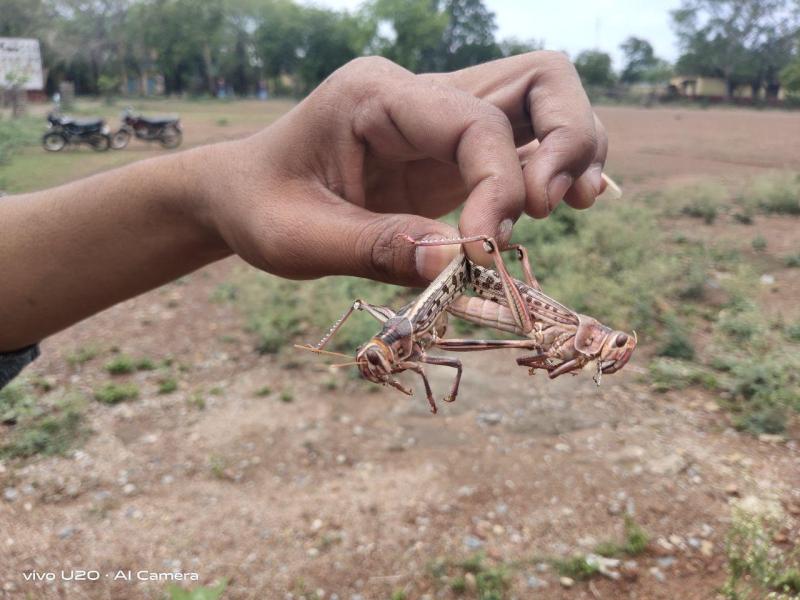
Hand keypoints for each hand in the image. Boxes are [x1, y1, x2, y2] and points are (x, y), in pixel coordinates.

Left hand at [201, 52, 606, 285]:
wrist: (245, 195)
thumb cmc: (260, 208)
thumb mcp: (298, 238)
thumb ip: (375, 248)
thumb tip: (456, 264)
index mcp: (377, 94)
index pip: (475, 120)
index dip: (499, 184)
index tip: (484, 249)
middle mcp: (422, 93)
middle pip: (539, 79)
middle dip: (566, 141)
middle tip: (549, 209)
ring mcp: (442, 119)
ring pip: (545, 102)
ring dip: (572, 151)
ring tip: (561, 209)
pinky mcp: (453, 153)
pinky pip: (525, 145)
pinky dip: (550, 172)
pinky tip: (542, 213)